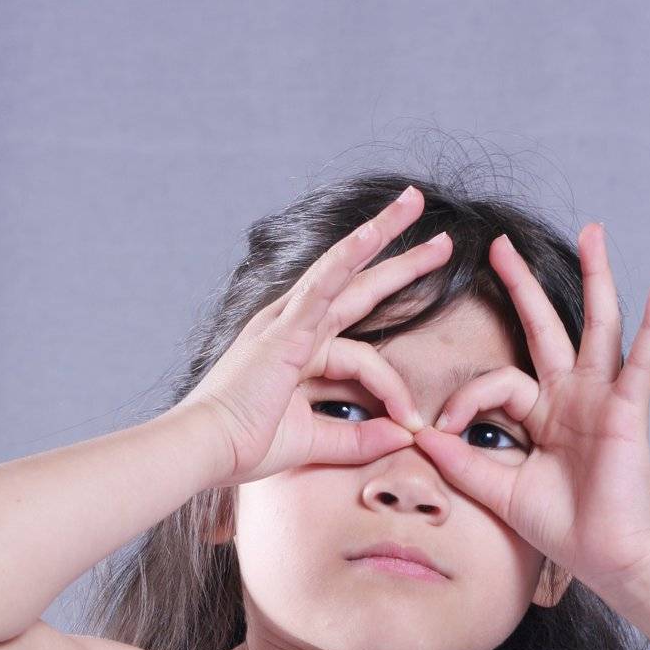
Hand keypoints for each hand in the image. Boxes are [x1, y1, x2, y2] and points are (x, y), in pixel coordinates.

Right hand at [170, 185, 449, 486]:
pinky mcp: (285, 327)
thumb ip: (359, 439)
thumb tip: (403, 437)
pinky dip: (348, 256)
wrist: (208, 447)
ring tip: (415, 203)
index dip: (395, 390)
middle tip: (441, 240)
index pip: (364, 358)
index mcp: (300, 353)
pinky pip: (322, 283)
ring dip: (382, 234)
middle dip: (400, 261)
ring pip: (345, 268)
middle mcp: (295, 327)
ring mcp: (288, 321)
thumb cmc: (247, 445)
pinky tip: (373, 232)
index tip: (414, 422)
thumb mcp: (316, 442)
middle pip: (359, 285)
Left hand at [409, 223, 649, 597]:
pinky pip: (641, 361)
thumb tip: (420, 435)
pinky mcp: (627, 410)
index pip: (498, 382)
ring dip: (596, 278)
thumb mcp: (499, 491)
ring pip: (596, 327)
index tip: (441, 428)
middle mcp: (571, 397)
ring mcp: (601, 398)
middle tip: (500, 244)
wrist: (603, 556)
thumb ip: (462, 461)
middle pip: (545, 328)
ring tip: (594, 233)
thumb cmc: (560, 527)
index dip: (466, 399)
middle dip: (522, 287)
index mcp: (542, 414)